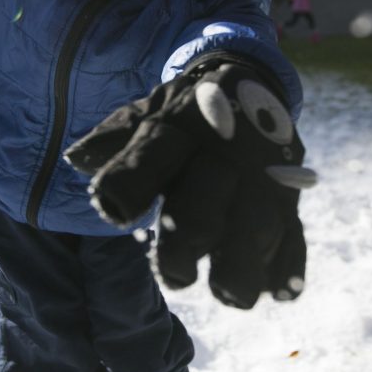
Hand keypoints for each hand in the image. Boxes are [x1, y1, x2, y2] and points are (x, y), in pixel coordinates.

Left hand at [65, 58, 317, 308]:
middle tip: (173, 272)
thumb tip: (76, 158)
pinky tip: (276, 290)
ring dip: (238, 270)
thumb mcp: (148, 111)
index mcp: (179, 128)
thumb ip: (114, 138)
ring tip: (224, 291)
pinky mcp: (288, 195)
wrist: (251, 80)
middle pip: (201, 211)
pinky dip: (288, 267)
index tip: (115, 211)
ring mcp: (262, 175)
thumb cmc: (186, 111)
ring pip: (254, 230)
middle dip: (181, 249)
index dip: (127, 187)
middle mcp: (223, 152)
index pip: (149, 159)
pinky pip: (294, 234)